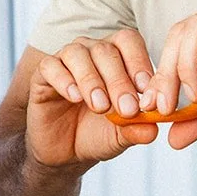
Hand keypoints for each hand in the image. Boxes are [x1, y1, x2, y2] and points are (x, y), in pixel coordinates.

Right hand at [27, 29, 160, 165]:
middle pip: (106, 50)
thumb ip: (136, 129)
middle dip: (119, 80)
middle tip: (127, 108)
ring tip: (101, 107)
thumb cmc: (97, 134)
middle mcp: (92, 51)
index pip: (130, 43)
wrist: (65, 152)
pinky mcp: (43, 74)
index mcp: (117, 56)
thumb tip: (153, 130)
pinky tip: (75, 98)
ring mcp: (66, 60)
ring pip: (78, 54)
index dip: (139, 62)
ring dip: (92, 80)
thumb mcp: (121, 135)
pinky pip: (51, 66)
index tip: (146, 90)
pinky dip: (64, 80)